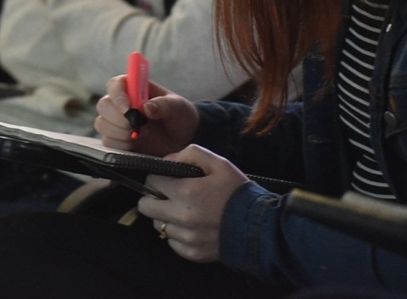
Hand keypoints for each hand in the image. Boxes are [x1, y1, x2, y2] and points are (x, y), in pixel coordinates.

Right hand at [94, 75, 198, 156]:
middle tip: (141, 125)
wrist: (183, 139)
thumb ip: (164, 105)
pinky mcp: (116, 139)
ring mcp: (117, 122)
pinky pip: (108, 142)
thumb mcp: (178, 107)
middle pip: (103, 105)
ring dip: (122, 132)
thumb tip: (146, 107)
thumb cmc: (179, 115)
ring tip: (144, 133)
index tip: (128, 108)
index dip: (117, 95)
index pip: (115, 85)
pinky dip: (122, 145)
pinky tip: (138, 143)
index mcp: (134, 88)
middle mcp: (121, 103)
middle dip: (119, 118)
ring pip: (102, 124)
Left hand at [137, 145, 248, 262]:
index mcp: (186, 192)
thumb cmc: (237, 192)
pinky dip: (177, 234)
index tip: (166, 179)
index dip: (157, 178)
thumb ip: (191, 154)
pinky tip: (191, 226)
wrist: (260, 228)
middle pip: (146, 207)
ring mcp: (185, 238)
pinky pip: (171, 242)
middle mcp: (181, 217)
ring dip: (165, 217)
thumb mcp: (219, 164)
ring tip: (183, 211)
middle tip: (168, 195)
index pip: (152, 182)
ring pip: (157, 225)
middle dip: (153, 198)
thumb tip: (169, 161)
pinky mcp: (191, 253)